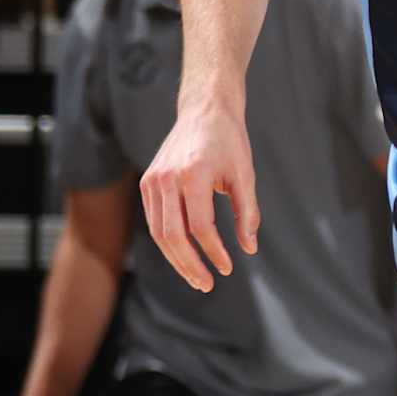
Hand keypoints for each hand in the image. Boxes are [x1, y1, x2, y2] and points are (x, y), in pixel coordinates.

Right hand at [141, 97, 258, 294]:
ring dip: (176, 259)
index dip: (214, 252)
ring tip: (196, 277)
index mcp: (194, 173)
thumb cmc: (230, 142)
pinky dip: (167, 242)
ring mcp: (153, 180)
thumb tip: (249, 248)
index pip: (200, 226)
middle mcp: (168, 178)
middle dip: (190, 265)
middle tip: (207, 285)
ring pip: (159, 232)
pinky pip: (154, 221)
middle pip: (173, 235)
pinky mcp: (147, 182)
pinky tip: (184, 256)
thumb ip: (247, 213)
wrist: (204, 110)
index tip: (227, 268)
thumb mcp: (245, 175)